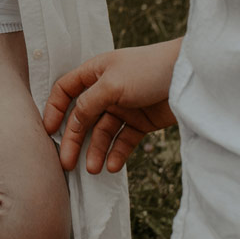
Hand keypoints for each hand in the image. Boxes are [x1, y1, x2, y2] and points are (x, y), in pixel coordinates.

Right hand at [42, 39, 180, 172]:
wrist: (191, 76)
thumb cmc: (149, 69)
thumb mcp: (112, 84)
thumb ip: (88, 105)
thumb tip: (71, 124)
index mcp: (96, 72)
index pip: (66, 89)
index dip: (55, 109)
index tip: (48, 131)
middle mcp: (107, 89)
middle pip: (82, 117)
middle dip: (74, 140)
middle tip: (66, 163)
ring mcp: (124, 106)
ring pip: (102, 132)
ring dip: (96, 151)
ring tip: (94, 169)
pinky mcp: (141, 122)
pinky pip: (124, 140)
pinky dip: (117, 153)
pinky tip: (113, 166)